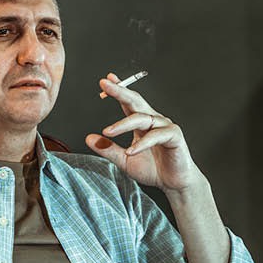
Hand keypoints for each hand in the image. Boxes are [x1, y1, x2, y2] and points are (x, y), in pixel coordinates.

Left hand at [86, 72, 205, 193]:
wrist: (174, 183)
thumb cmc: (153, 169)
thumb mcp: (125, 160)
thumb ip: (108, 149)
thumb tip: (89, 138)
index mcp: (141, 123)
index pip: (128, 102)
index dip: (118, 89)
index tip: (106, 80)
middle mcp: (152, 120)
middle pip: (135, 101)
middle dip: (120, 91)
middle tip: (106, 84)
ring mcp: (164, 126)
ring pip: (142, 118)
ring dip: (123, 124)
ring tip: (107, 131)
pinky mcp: (174, 136)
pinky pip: (156, 136)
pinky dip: (142, 143)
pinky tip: (131, 151)